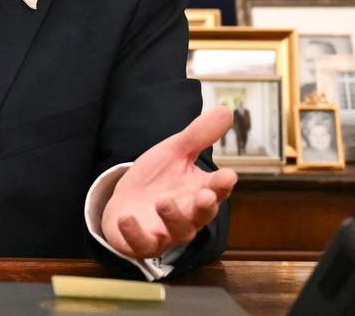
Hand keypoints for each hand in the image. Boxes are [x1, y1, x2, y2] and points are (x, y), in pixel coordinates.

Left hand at [101, 106, 237, 259]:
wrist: (127, 200)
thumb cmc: (158, 177)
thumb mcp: (174, 152)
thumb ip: (198, 135)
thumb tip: (225, 110)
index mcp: (200, 191)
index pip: (217, 189)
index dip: (222, 184)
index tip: (228, 175)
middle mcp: (189, 215)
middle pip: (202, 214)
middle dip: (205, 206)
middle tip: (204, 195)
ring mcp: (167, 231)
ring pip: (178, 231)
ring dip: (172, 217)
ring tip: (163, 201)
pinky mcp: (143, 243)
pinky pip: (142, 244)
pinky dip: (135, 234)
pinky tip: (126, 218)